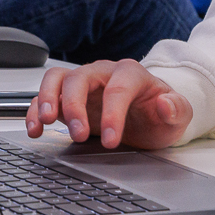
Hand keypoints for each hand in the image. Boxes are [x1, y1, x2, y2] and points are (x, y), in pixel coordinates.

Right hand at [28, 60, 191, 149]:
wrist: (149, 117)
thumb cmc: (159, 114)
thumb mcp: (178, 116)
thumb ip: (177, 109)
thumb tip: (166, 104)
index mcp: (131, 74)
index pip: (117, 88)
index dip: (113, 114)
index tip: (112, 141)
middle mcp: (103, 73)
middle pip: (80, 78)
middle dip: (75, 106)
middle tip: (79, 134)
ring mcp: (83, 84)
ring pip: (57, 79)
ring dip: (47, 99)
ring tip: (45, 121)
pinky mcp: (67, 99)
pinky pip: (45, 97)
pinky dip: (35, 110)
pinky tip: (36, 129)